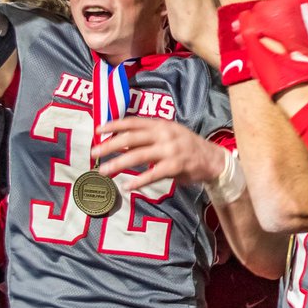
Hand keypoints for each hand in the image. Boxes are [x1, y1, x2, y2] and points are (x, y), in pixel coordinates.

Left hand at [93, 116, 227, 191]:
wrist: (213, 159)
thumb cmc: (186, 147)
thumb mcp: (168, 134)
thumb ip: (147, 137)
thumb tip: (120, 142)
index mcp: (161, 124)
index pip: (133, 122)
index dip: (114, 125)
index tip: (97, 129)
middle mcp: (165, 134)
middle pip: (131, 138)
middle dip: (110, 145)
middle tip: (94, 152)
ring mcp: (170, 150)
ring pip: (138, 156)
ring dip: (118, 163)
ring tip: (104, 170)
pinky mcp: (175, 166)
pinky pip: (153, 174)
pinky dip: (138, 181)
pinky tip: (127, 186)